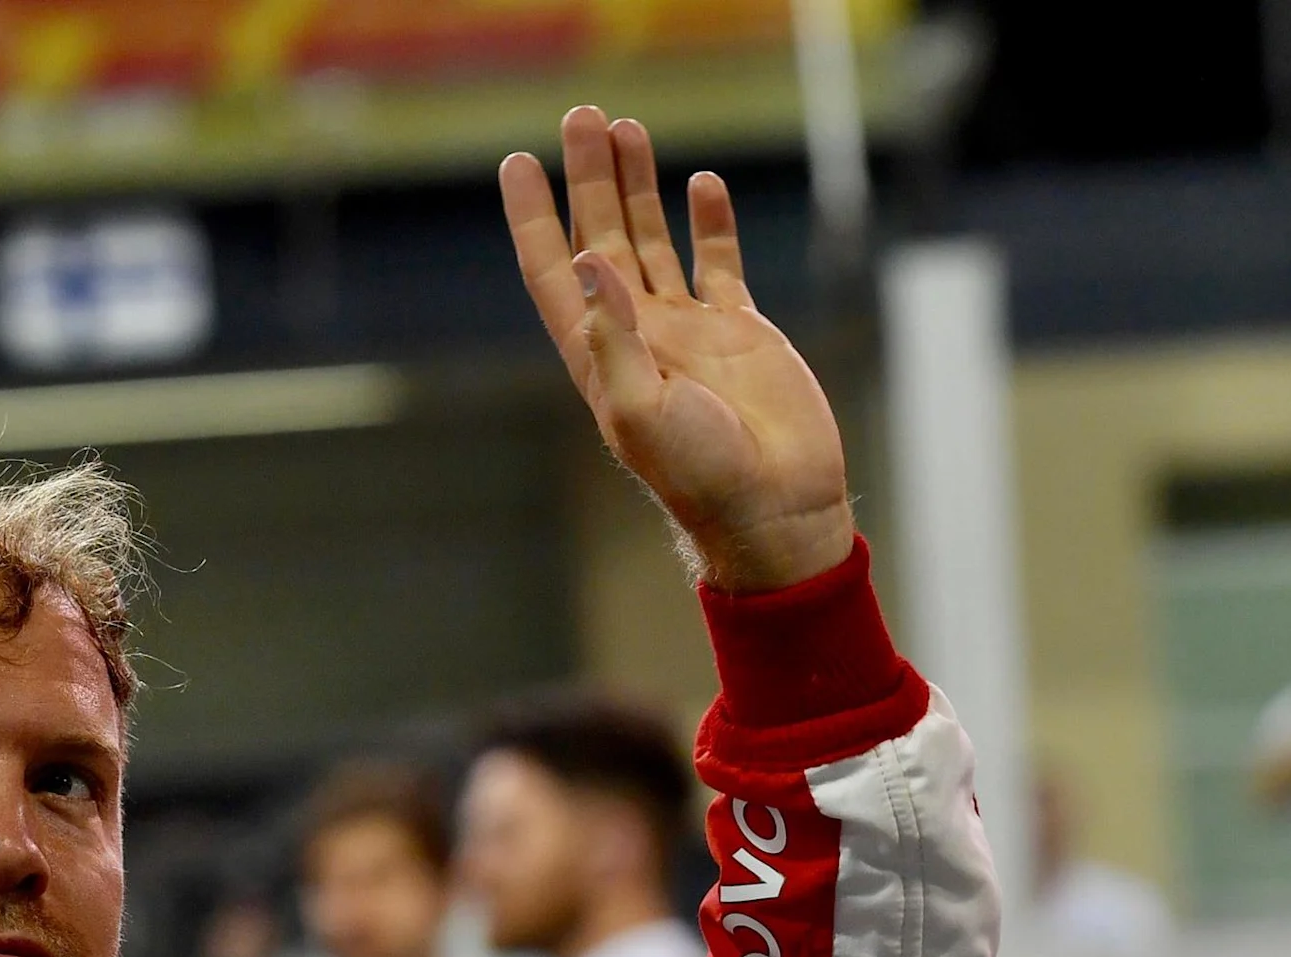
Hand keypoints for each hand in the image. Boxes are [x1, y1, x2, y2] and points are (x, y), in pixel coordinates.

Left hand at [501, 107, 854, 591]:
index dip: (533, 217)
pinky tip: (702, 183)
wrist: (774, 507)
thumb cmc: (701, 476)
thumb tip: (590, 260)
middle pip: (602, 237)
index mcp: (599, 354)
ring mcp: (687, 330)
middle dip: (589, 179)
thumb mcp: (639, 411)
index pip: (554, 269)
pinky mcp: (739, 331)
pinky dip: (709, 223)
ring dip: (639, 187)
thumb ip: (613, 336)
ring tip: (629, 128)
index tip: (516, 162)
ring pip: (654, 240)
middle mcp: (636, 334)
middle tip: (582, 115)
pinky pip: (717, 263)